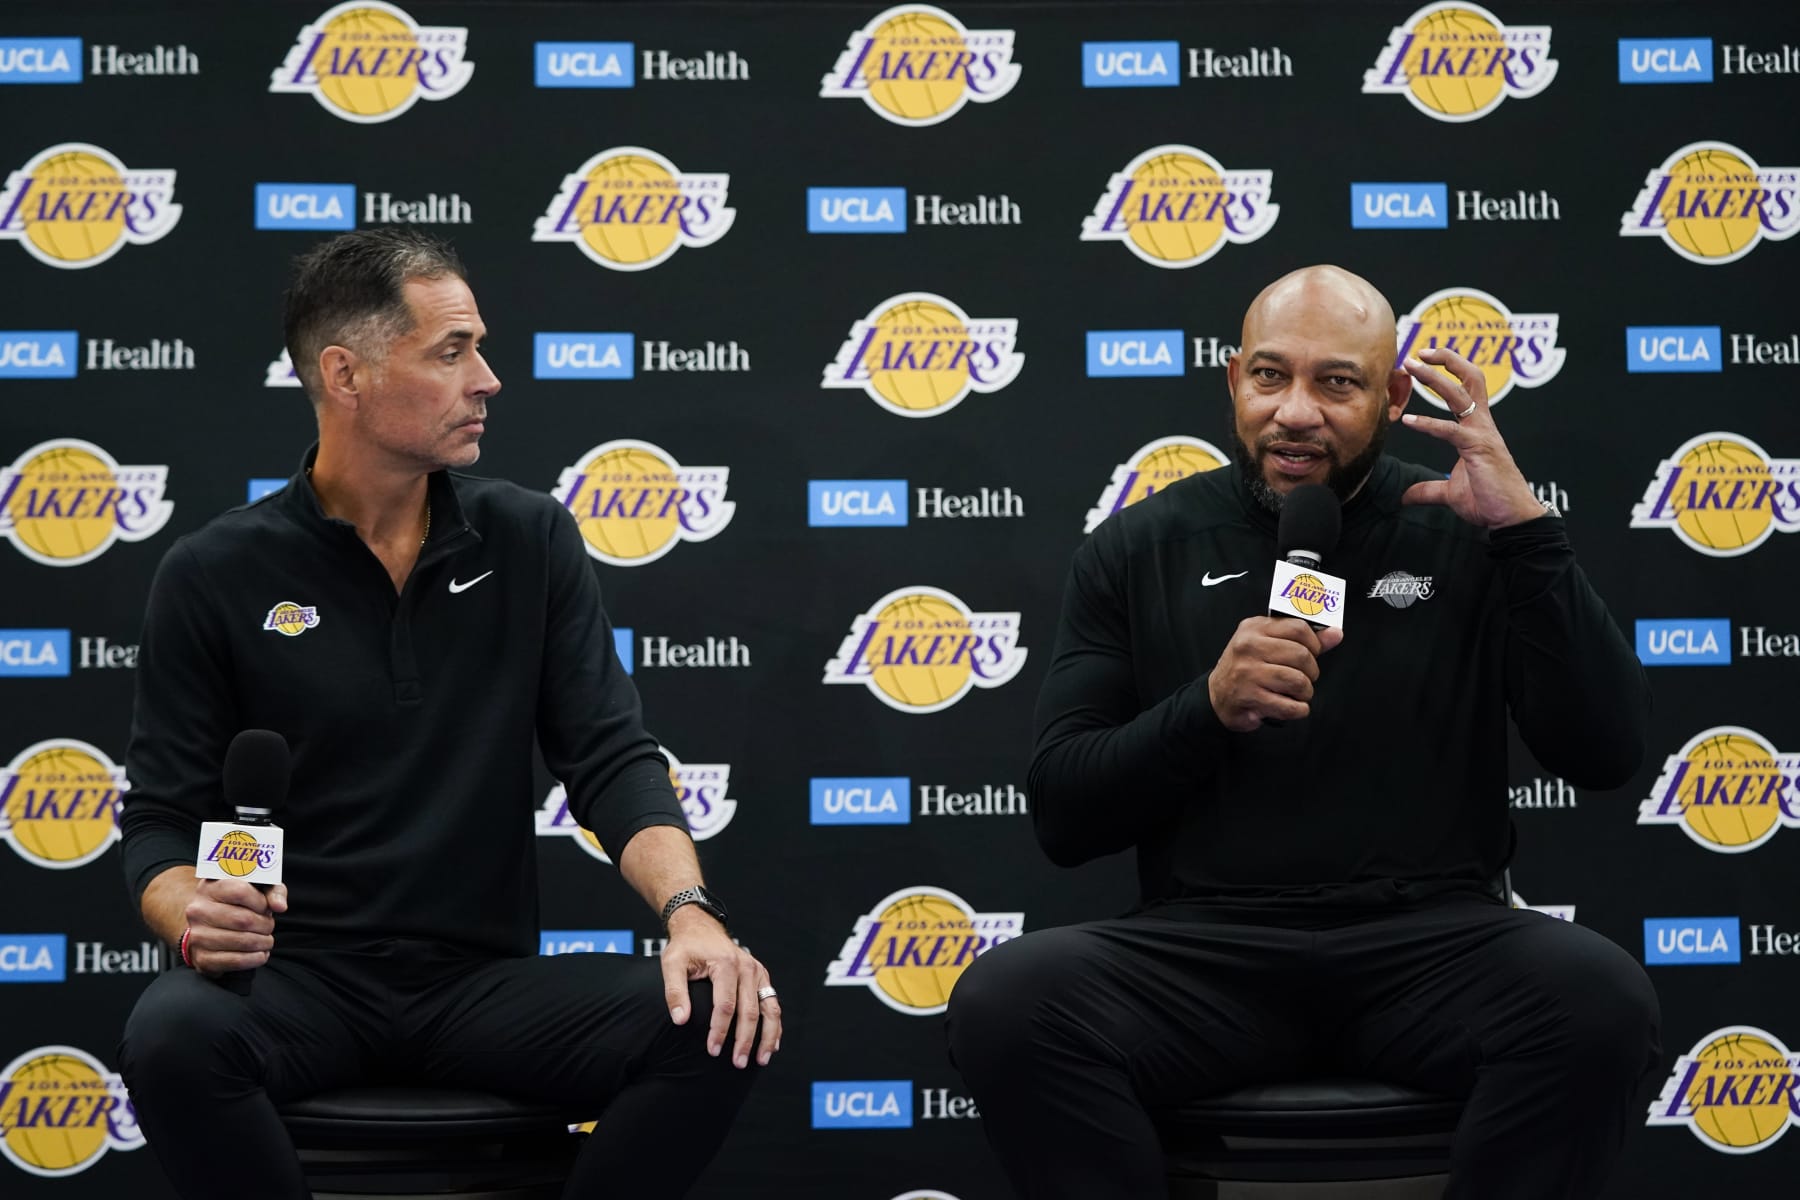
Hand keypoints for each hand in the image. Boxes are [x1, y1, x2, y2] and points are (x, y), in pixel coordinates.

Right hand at [182, 879, 286, 975]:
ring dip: (263, 942)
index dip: (261, 902)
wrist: (212, 927)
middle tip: (269, 927)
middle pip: (243, 919)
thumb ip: (273, 891)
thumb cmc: (240, 904)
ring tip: (266, 940)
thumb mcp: (258, 889)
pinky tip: (260, 953)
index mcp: (209, 887)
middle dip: (265, 925)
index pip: (240, 892)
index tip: (265, 908)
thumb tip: (280, 906)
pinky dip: (255, 959)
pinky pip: (235, 961)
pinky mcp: (202, 958)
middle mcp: (198, 911)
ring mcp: (197, 935)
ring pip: (242, 941)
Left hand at [659, 908, 781, 1068]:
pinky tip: (772, 1044)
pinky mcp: (762, 977)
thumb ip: (674, 991)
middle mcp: (747, 967)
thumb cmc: (686, 947)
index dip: (719, 1030)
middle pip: (750, 1011)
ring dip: (767, 1037)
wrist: (701, 927)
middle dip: (745, 1040)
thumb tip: (680, 1020)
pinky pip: (772, 1003)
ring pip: (770, 1009)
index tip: (713, 1050)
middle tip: (738, 1063)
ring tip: (761, 1059)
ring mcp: (758, 972)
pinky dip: (774, 1025)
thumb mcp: (672, 963)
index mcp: (726, 963)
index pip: (725, 1005)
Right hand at [1207, 616, 1344, 731]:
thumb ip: (1303, 640)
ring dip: (1305, 692)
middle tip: (1305, 678)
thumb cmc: (1247, 668)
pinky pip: (1288, 705)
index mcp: (1254, 628)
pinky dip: (1298, 710)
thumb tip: (1336, 634)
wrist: (1216, 696)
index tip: (1312, 654)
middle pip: (1302, 655)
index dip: (1314, 644)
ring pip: (1298, 681)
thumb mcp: (1269, 645)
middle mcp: (1249, 646)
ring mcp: (1247, 672)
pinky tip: (1292, 707)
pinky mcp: (1249, 696)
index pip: (1298, 628)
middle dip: (1311, 672)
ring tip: (1297, 694)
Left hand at [1399, 347, 1545, 528]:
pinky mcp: (1478, 449)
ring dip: (1436, 378)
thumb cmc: (1488, 501)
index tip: (1425, 361)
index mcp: (1478, 427)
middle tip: (1417, 353)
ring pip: (1461, 395)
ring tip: (1412, 366)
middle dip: (1446, 360)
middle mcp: (1482, 424)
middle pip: (1470, 379)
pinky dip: (1429, 424)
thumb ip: (1428, 490)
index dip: (1449, 371)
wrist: (1510, 518)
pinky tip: (1408, 420)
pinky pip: (1451, 431)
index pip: (1467, 388)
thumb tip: (1406, 496)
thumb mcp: (1450, 492)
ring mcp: (1482, 434)